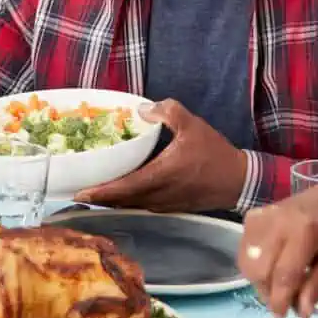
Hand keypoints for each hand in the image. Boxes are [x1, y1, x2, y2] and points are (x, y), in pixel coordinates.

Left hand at [75, 100, 247, 211]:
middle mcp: (158, 195)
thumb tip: (143, 109)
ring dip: (112, 201)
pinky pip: (142, 205)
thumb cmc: (215, 154)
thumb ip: (167, 112)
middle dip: (100, 198)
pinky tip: (121, 193)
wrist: (238, 181)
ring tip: (95, 193)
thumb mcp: (192, 125)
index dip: (100, 192)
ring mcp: (164, 205)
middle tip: (79, 192)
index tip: (80, 194)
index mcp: (160, 176)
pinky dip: (128, 200)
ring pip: (131, 205)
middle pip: (121, 201)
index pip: (123, 188)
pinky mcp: (171, 207)